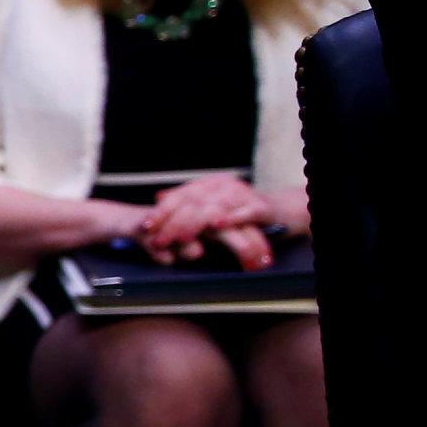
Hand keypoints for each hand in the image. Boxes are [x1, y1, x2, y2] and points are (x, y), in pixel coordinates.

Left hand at [137, 175, 274, 265]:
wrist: (281, 210)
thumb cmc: (240, 210)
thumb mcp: (211, 205)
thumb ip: (188, 202)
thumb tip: (159, 198)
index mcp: (207, 185)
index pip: (179, 196)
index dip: (161, 212)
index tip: (145, 227)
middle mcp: (222, 186)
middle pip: (193, 203)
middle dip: (173, 223)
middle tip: (160, 242)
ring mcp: (242, 194)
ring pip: (215, 207)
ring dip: (196, 223)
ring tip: (182, 238)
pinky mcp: (260, 206)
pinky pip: (245, 211)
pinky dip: (231, 218)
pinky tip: (218, 225)